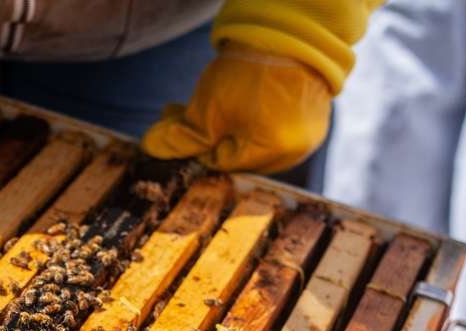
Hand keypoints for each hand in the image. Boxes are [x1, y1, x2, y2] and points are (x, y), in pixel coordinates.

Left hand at [142, 47, 331, 173]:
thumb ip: (180, 136)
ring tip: (215, 105)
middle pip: (239, 155)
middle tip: (187, 113)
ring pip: (257, 144)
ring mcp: (308, 137)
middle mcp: (295, 152)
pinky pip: (277, 131)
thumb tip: (151, 148)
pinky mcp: (314, 121)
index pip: (221, 163)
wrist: (288, 33)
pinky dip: (255, 120)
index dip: (197, 145)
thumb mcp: (206, 108)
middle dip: (210, 136)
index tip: (181, 124)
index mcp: (271, 152)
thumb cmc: (247, 71)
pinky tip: (242, 102)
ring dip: (231, 128)